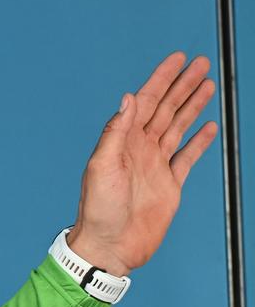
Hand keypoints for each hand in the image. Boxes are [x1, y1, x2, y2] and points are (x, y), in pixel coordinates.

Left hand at [65, 52, 218, 276]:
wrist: (109, 246)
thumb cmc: (98, 210)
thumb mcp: (101, 167)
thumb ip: (115, 132)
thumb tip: (127, 99)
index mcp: (122, 142)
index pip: (145, 102)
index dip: (161, 79)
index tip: (177, 59)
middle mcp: (139, 149)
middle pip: (165, 109)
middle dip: (182, 85)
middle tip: (201, 63)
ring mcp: (155, 166)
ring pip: (178, 127)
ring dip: (192, 105)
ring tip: (208, 85)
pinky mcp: (169, 185)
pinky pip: (188, 157)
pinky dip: (199, 141)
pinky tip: (208, 126)